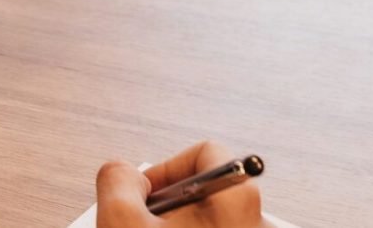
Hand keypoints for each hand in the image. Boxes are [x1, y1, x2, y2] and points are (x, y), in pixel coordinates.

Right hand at [97, 141, 263, 227]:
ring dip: (174, 224)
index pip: (205, 151)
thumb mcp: (123, 220)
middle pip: (204, 186)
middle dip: (168, 203)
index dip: (166, 168)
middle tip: (147, 223)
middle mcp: (255, 218)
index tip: (146, 191)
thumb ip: (116, 178)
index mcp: (238, 197)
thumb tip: (120, 172)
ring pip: (206, 215)